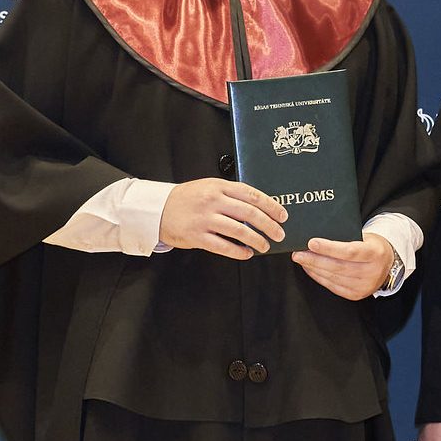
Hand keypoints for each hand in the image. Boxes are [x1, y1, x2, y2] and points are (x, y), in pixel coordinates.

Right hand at [158, 178, 286, 258]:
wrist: (157, 209)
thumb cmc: (188, 198)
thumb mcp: (209, 187)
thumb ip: (231, 194)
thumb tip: (259, 207)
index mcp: (219, 186)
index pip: (252, 195)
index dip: (271, 206)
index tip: (283, 215)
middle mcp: (213, 201)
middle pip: (249, 213)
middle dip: (269, 225)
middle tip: (279, 234)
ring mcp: (204, 219)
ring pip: (239, 231)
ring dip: (256, 240)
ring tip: (265, 245)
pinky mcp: (197, 236)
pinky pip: (223, 246)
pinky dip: (238, 251)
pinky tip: (247, 254)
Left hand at [291, 233, 393, 299]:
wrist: (387, 263)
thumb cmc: (371, 246)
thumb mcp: (365, 237)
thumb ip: (345, 238)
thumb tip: (316, 240)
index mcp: (375, 253)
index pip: (349, 252)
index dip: (329, 248)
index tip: (311, 243)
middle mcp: (371, 272)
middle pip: (338, 267)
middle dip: (314, 260)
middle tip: (298, 253)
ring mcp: (364, 286)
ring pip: (333, 277)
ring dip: (314, 268)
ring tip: (301, 259)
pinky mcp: (356, 295)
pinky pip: (333, 286)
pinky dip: (319, 277)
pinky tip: (310, 269)